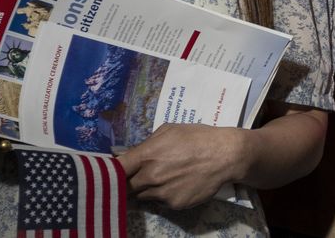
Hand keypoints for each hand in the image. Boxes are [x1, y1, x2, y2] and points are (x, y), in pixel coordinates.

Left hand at [117, 123, 245, 209]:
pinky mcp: (174, 205)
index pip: (115, 170)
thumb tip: (125, 154)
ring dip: (145, 189)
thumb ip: (145, 144)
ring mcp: (162, 193)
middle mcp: (150, 177)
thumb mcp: (169, 131)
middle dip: (127, 183)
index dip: (109, 173)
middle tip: (134, 177)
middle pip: (125, 188)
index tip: (109, 174)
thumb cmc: (197, 137)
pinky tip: (176, 184)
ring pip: (142, 196)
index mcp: (146, 155)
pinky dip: (163, 195)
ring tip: (161, 178)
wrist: (225, 155)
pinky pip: (160, 202)